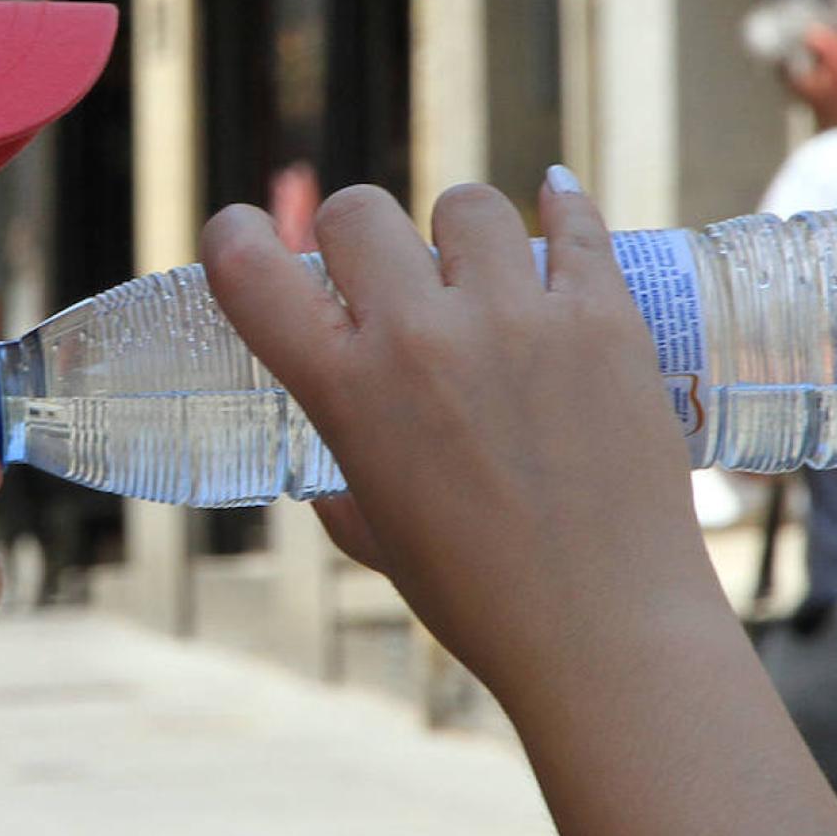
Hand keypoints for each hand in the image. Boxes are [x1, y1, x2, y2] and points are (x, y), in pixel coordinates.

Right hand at [200, 177, 726, 700]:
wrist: (603, 631)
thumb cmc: (477, 598)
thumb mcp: (373, 535)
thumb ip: (342, 479)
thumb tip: (339, 457)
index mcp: (346, 395)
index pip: (250, 271)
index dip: (231, 237)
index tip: (241, 235)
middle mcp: (420, 340)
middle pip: (359, 212)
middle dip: (357, 235)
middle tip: (382, 272)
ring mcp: (517, 320)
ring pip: (467, 204)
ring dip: (459, 232)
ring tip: (477, 268)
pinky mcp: (605, 319)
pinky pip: (576, 224)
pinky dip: (560, 210)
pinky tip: (555, 205)